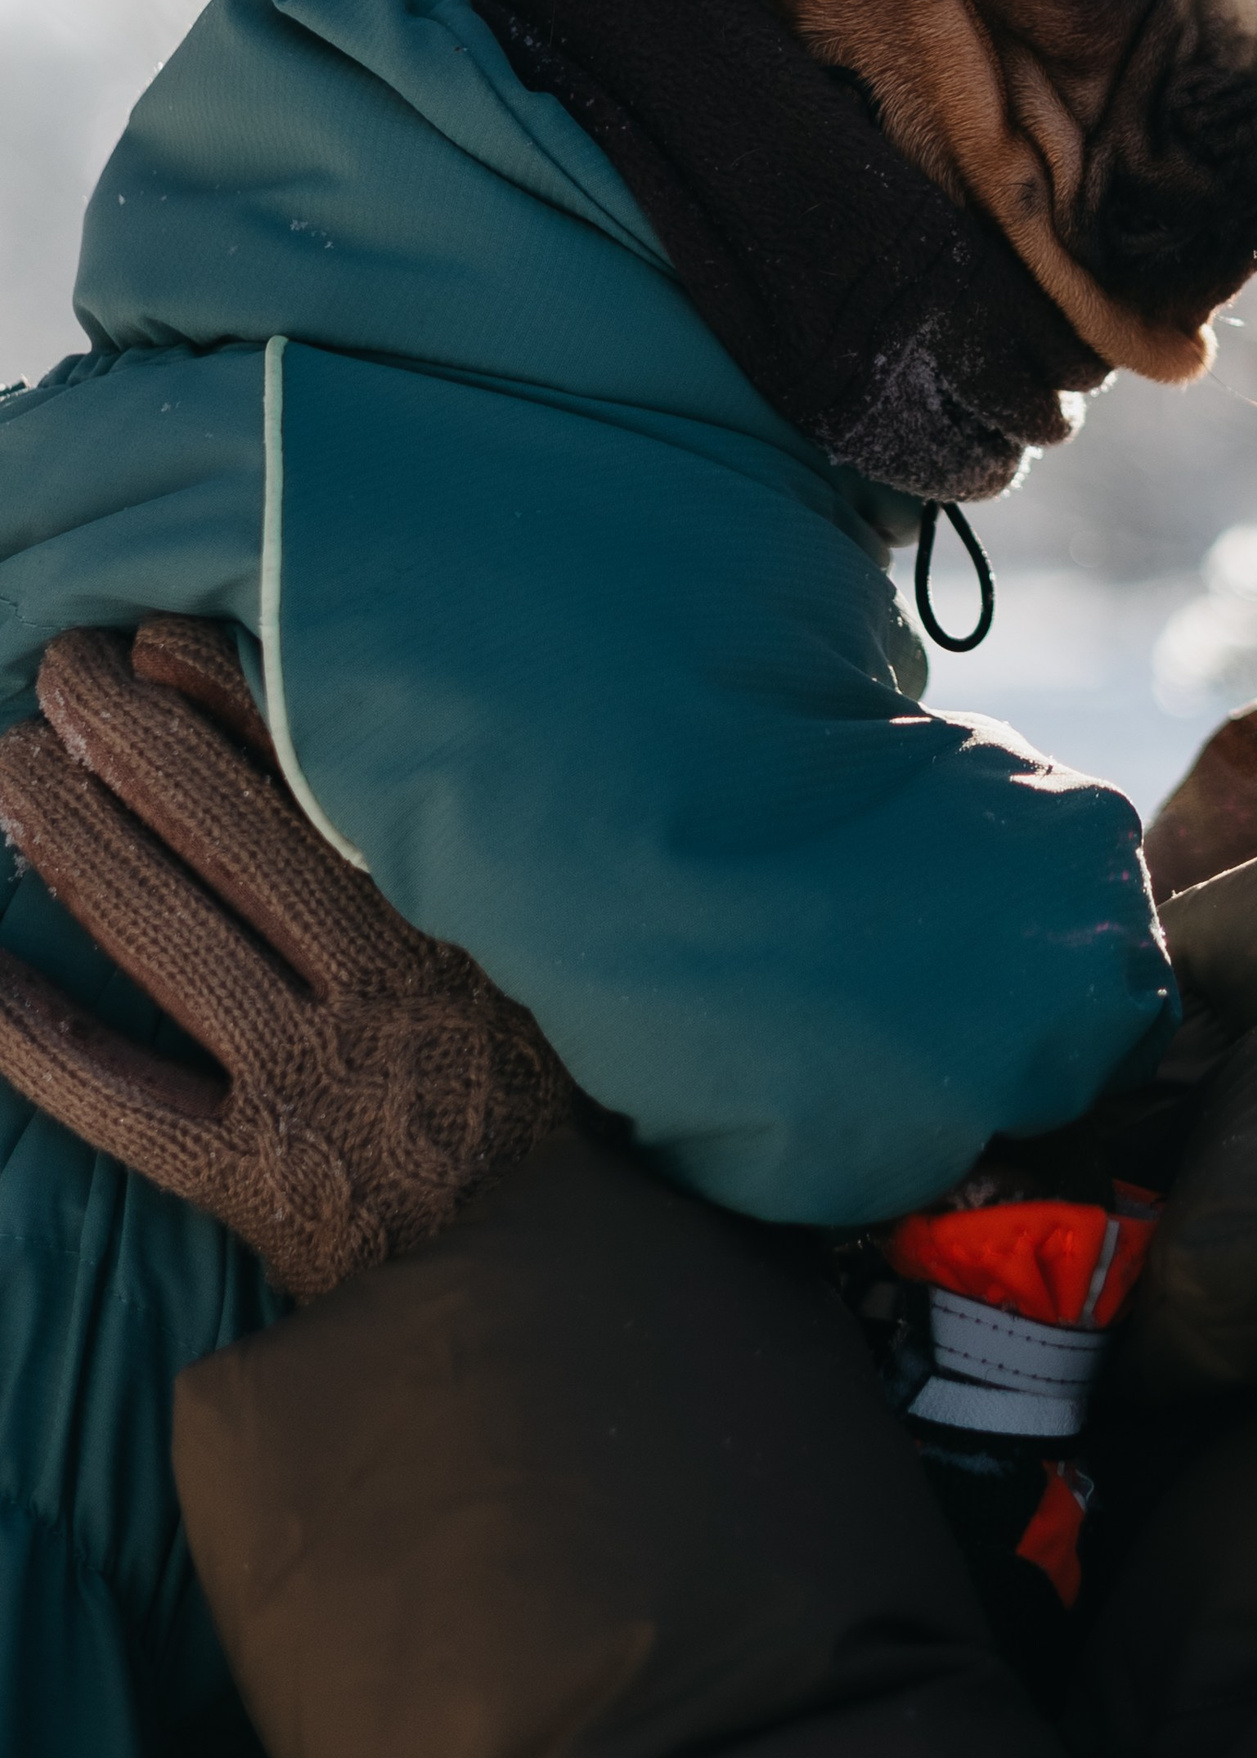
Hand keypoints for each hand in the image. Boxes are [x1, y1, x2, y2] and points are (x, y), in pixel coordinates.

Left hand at [0, 618, 573, 1302]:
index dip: (228, 700)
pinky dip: (35, 1040)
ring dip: (78, 844)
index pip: (320, 781)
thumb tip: (364, 752)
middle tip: (56, 669)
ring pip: (169, 940)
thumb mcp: (529, 957)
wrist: (542, 1279)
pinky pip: (120, 1101)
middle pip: (230, 837)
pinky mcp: (251, 1176)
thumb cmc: (534, 1095)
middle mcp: (373, 986)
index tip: (155, 639)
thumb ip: (450, 870)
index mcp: (446, 918)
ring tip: (8, 765)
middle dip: (135, 740)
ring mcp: (305, 1083)